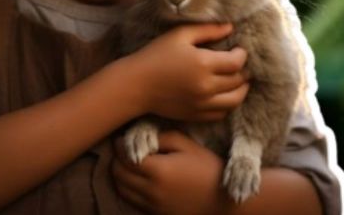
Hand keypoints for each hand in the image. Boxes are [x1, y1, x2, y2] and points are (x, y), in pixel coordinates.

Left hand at [112, 130, 232, 214]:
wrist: (226, 201)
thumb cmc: (208, 168)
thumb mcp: (186, 145)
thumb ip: (161, 138)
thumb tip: (139, 137)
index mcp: (158, 170)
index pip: (124, 156)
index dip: (120, 145)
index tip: (123, 139)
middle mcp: (151, 190)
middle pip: (118, 174)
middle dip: (117, 160)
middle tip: (124, 151)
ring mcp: (153, 205)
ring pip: (122, 189)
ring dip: (120, 175)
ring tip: (128, 165)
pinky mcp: (157, 214)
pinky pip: (133, 201)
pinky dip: (129, 190)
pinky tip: (138, 180)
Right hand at [128, 23, 248, 120]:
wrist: (135, 85)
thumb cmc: (155, 56)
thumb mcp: (178, 35)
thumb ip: (206, 30)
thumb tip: (229, 27)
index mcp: (203, 64)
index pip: (237, 62)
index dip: (242, 54)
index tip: (238, 50)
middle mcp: (206, 86)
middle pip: (238, 80)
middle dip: (243, 71)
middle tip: (239, 64)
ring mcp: (202, 103)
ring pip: (235, 100)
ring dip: (241, 90)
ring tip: (239, 81)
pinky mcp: (196, 115)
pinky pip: (222, 113)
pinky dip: (228, 104)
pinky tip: (223, 95)